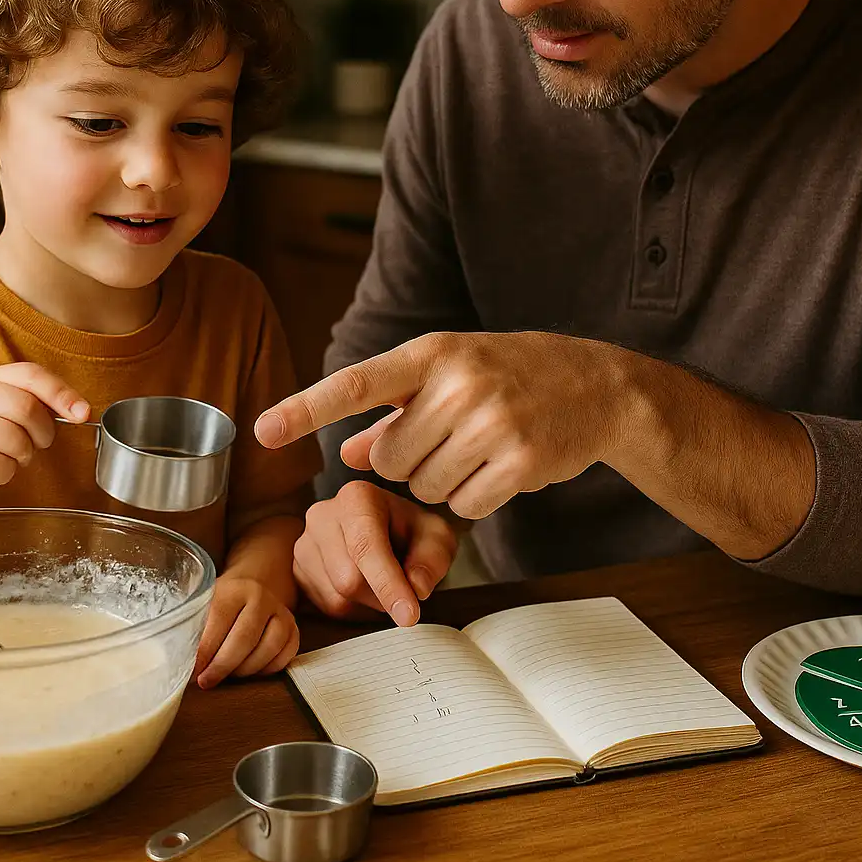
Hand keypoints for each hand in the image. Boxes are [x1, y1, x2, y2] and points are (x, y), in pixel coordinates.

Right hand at [0, 362, 89, 501]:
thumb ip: (33, 403)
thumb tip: (80, 410)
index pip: (31, 375)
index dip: (61, 393)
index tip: (82, 413)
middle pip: (28, 410)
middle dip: (41, 434)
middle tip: (34, 444)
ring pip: (17, 443)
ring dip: (21, 458)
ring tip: (4, 456)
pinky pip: (1, 468)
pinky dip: (4, 475)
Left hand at [194, 577, 299, 688]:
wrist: (255, 585)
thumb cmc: (223, 603)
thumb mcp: (206, 605)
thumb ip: (194, 629)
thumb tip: (180, 664)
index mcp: (234, 588)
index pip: (219, 621)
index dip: (205, 651)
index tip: (192, 671)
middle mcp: (261, 597)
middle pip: (244, 639)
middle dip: (222, 666)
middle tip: (206, 681)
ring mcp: (282, 613)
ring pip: (267, 651)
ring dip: (244, 670)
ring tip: (227, 674)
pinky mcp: (294, 629)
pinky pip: (283, 658)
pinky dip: (265, 670)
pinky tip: (249, 669)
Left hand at [257, 332, 618, 519]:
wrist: (598, 386)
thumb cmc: (512, 377)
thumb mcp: (449, 376)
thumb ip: (392, 414)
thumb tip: (342, 453)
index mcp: (433, 354)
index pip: (356, 384)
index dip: (306, 410)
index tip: (262, 431)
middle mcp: (458, 384)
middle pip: (389, 460)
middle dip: (407, 462)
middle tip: (448, 438)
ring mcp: (491, 423)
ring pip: (425, 488)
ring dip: (443, 482)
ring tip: (480, 448)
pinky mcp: (520, 462)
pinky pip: (465, 507)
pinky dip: (476, 499)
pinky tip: (502, 468)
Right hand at [296, 481, 457, 626]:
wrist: (386, 530)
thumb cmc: (411, 532)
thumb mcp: (436, 538)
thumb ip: (432, 559)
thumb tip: (417, 588)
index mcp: (356, 497)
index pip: (366, 547)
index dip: (388, 584)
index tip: (409, 616)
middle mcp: (321, 516)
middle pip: (348, 580)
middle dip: (383, 596)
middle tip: (404, 588)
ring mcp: (304, 544)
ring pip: (337, 598)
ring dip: (369, 604)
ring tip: (382, 581)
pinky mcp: (297, 570)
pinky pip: (326, 607)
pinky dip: (353, 607)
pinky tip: (365, 587)